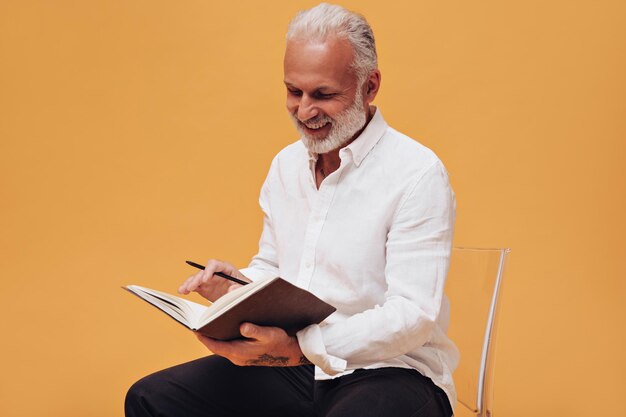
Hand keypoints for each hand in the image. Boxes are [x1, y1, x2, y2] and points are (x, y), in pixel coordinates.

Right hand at [178, 259, 249, 301]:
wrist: (244, 294)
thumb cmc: (246, 288)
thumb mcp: (247, 288)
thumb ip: (241, 288)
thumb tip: (232, 289)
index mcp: (227, 268)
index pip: (215, 264)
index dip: (209, 270)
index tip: (206, 279)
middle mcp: (216, 273)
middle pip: (203, 272)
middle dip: (197, 279)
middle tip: (192, 287)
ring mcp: (209, 280)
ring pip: (196, 278)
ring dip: (189, 283)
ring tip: (183, 290)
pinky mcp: (204, 288)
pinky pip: (194, 286)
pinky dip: (187, 288)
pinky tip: (182, 291)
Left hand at [195, 323, 310, 366]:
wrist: (288, 353)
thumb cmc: (279, 343)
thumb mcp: (268, 334)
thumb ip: (255, 331)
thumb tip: (243, 326)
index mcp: (239, 353)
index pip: (215, 346)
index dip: (204, 338)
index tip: (195, 329)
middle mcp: (237, 357)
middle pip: (216, 346)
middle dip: (207, 336)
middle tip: (199, 324)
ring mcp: (240, 357)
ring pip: (222, 347)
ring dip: (216, 337)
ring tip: (208, 324)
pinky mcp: (243, 355)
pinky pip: (229, 347)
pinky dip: (224, 339)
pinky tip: (225, 329)